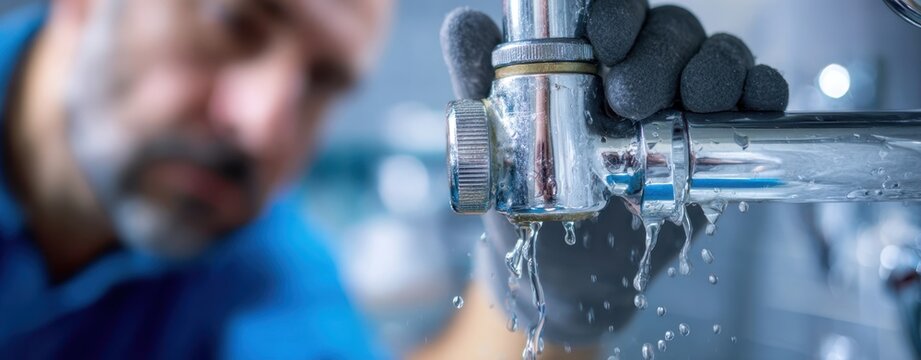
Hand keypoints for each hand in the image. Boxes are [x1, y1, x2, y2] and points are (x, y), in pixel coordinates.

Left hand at [440, 0, 787, 344]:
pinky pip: (758, 99)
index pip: (616, 13)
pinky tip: (753, 103)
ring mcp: (688, 104)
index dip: (617, 14)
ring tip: (692, 103)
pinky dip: (763, 92)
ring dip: (714, 70)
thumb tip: (465, 23)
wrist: (570, 272)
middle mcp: (645, 71)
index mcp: (592, 60)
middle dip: (659, 54)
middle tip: (632, 98)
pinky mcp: (723, 141)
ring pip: (718, 57)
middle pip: (671, 30)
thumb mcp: (500, 145)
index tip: (603, 42)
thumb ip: (482, 81)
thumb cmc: (531, 201)